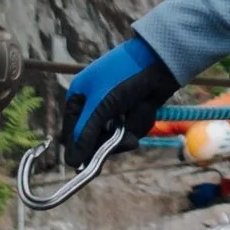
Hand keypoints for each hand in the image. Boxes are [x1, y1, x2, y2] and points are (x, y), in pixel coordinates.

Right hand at [61, 36, 175, 162]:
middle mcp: (92, 106)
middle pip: (91, 141)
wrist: (159, 61)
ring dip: (121, 137)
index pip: (71, 133)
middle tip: (115, 142)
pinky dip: (133, 129)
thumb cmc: (123, 76)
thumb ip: (86, 134)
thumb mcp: (101, 105)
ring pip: (110, 141)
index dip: (77, 149)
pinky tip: (141, 113)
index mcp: (78, 98)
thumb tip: (71, 163)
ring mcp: (111, 112)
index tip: (82, 167)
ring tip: (129, 125)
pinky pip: (126, 135)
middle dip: (104, 144)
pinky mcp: (129, 116)